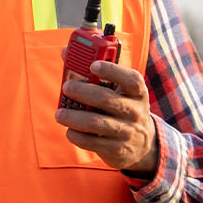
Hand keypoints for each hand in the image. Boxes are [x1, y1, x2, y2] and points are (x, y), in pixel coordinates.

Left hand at [55, 55, 158, 174]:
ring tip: (59, 114)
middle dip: (83, 92)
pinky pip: (94, 142)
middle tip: (66, 87)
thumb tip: (66, 52)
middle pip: (107, 99)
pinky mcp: (118, 150)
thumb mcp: (117, 91)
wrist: (142, 144)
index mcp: (137, 92)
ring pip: (97, 123)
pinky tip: (70, 130)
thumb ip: (94, 73)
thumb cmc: (122, 109)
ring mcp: (127, 132)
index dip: (112, 70)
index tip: (93, 65)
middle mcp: (135, 111)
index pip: (131, 79)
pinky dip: (78, 136)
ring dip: (74, 117)